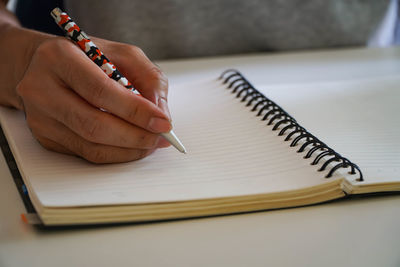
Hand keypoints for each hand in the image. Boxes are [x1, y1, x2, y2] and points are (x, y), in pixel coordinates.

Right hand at [16, 36, 171, 162]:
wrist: (45, 66)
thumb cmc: (87, 58)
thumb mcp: (122, 54)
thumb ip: (148, 77)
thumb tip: (161, 113)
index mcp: (59, 58)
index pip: (100, 91)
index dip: (135, 111)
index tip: (163, 122)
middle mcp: (41, 88)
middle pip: (93, 124)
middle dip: (135, 136)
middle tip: (161, 138)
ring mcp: (40, 117)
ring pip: (90, 146)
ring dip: (128, 149)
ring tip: (151, 143)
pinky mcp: (44, 137)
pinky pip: (85, 153)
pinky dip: (115, 153)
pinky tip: (131, 146)